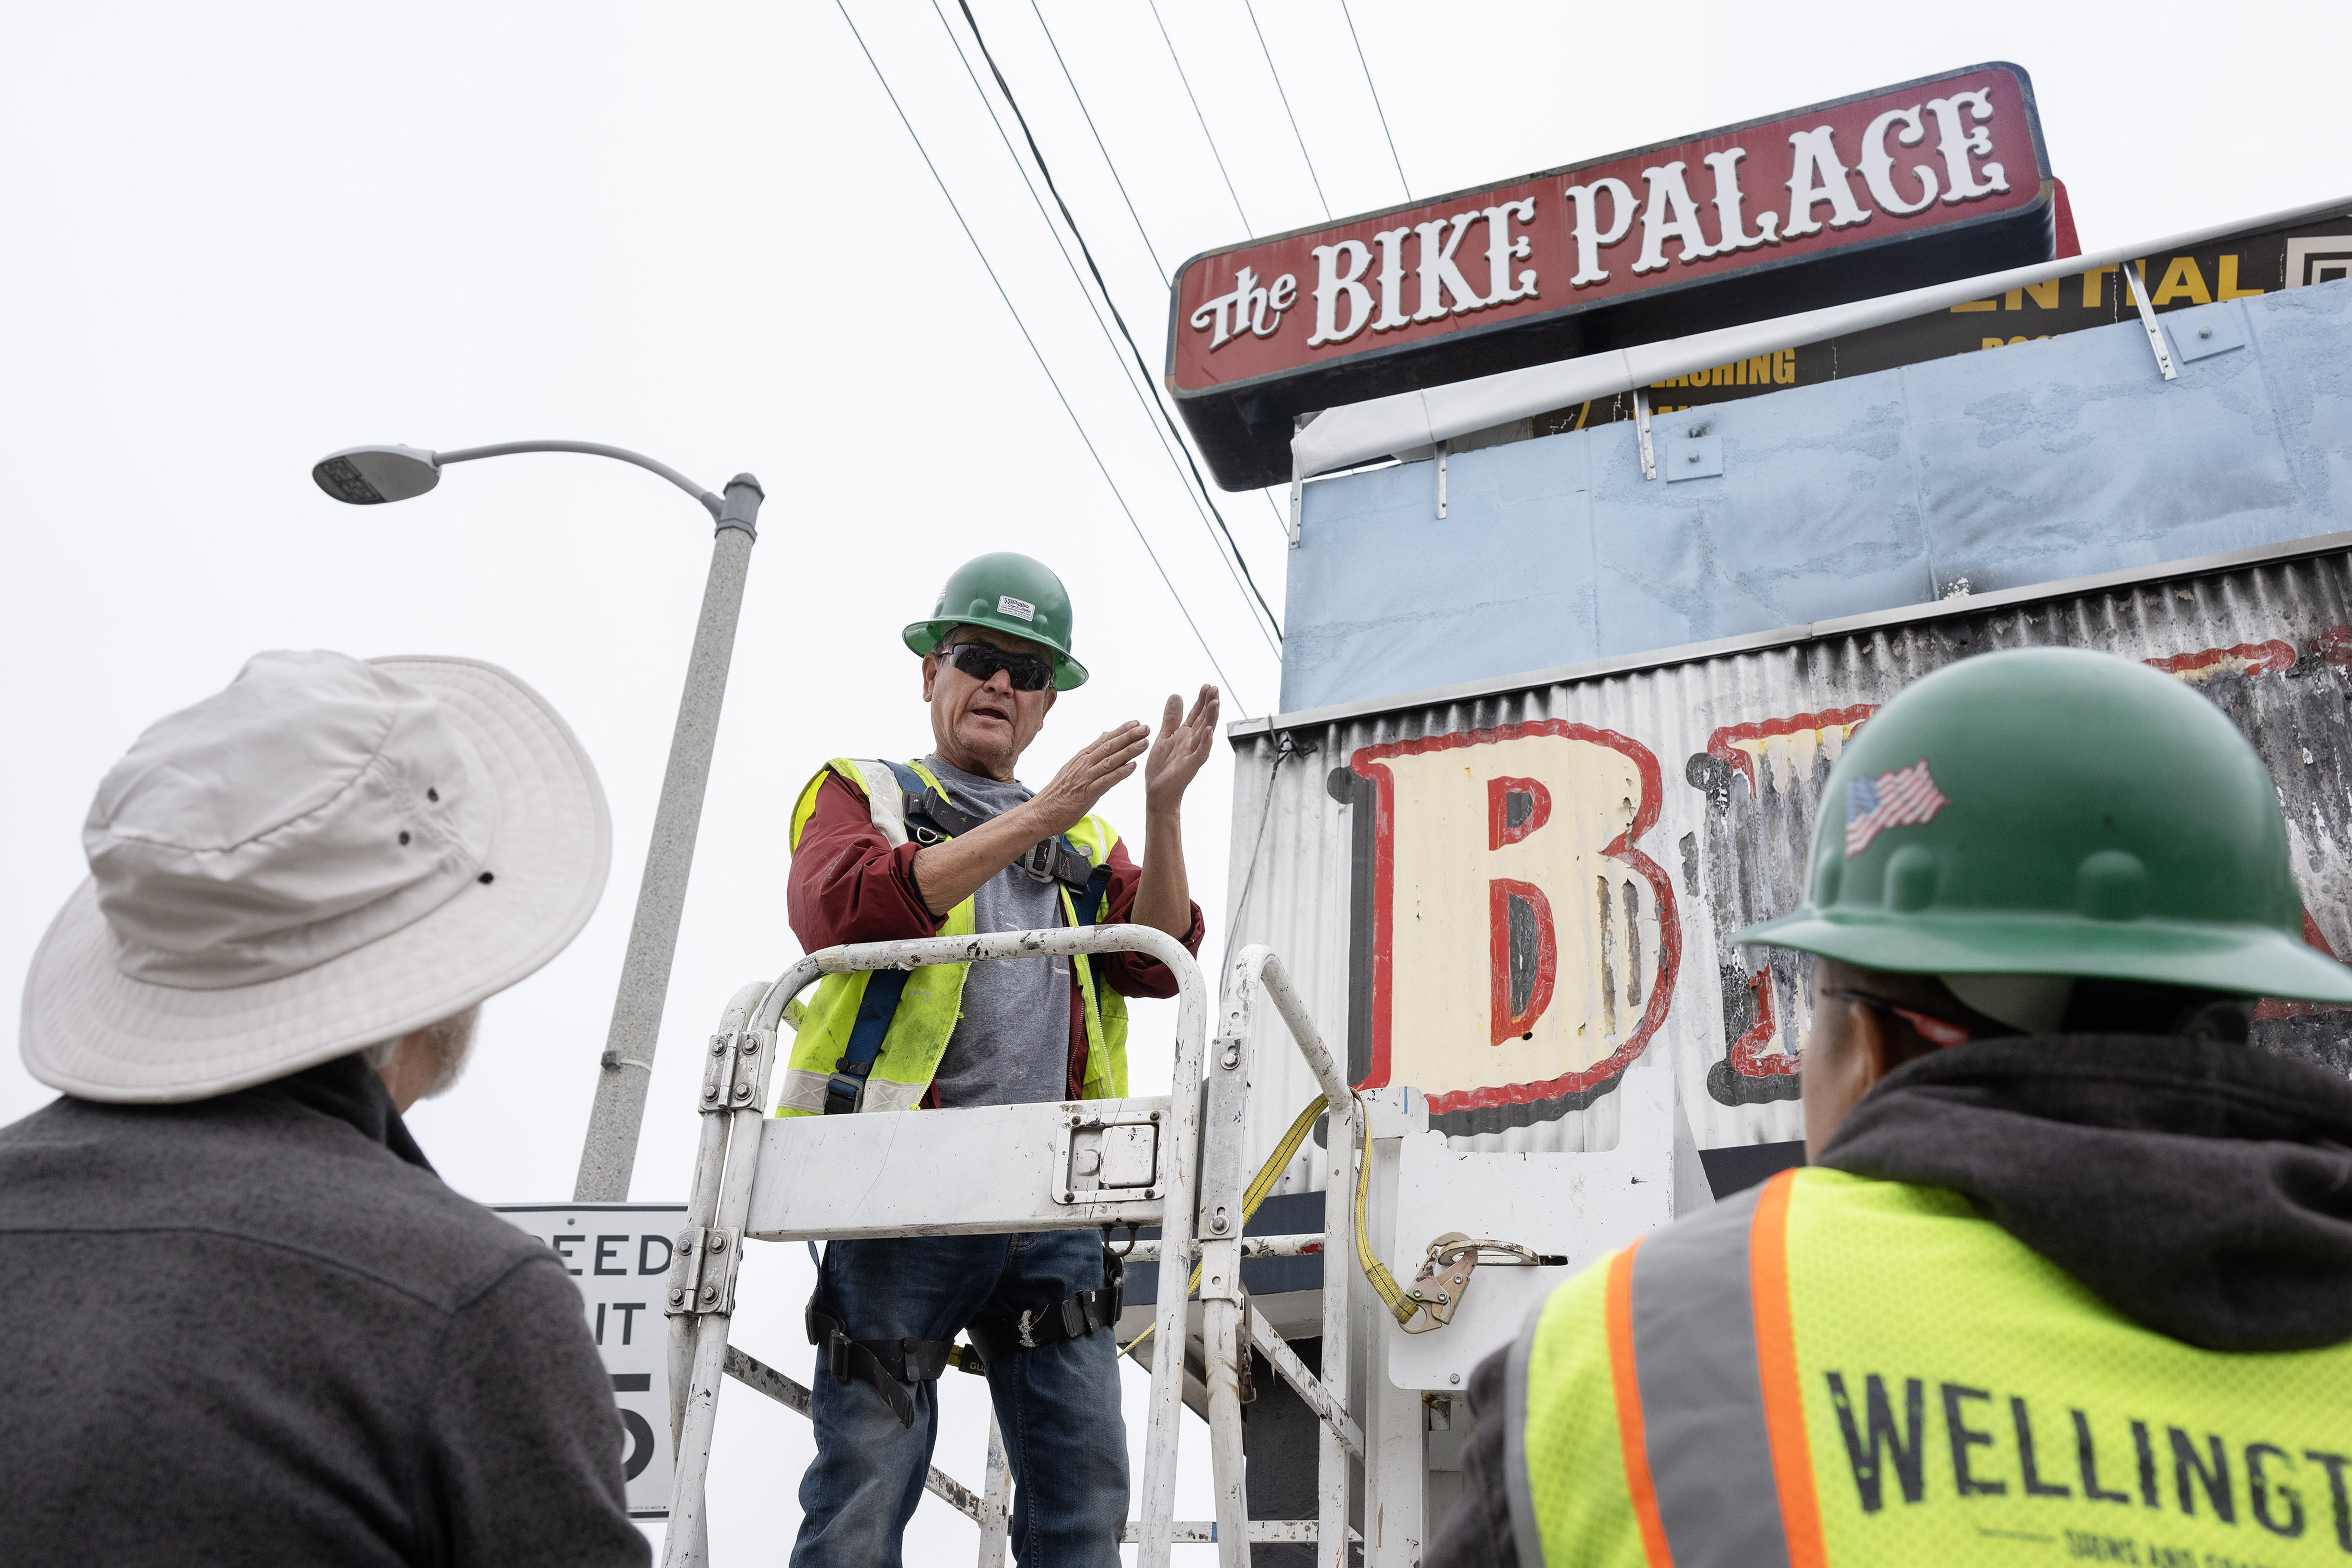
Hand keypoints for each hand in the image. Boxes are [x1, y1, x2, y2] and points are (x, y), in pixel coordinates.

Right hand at [1026, 722, 1150, 837]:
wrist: (1041, 812)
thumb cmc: (1057, 794)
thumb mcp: (1072, 770)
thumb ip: (1088, 756)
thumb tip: (1102, 739)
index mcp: (1081, 759)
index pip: (1103, 740)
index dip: (1120, 731)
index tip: (1135, 723)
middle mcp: (1083, 765)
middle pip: (1109, 747)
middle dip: (1128, 736)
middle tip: (1145, 728)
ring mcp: (1085, 778)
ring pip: (1109, 761)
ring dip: (1128, 751)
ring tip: (1143, 743)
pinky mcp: (1087, 793)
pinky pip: (1106, 781)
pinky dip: (1119, 773)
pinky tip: (1132, 767)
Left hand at [1143, 686, 1219, 814]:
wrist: (1157, 791)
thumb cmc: (1162, 767)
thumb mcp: (1164, 736)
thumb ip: (1171, 718)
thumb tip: (1176, 694)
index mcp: (1186, 734)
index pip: (1197, 713)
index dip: (1202, 700)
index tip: (1207, 685)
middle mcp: (1193, 742)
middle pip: (1204, 719)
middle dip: (1210, 704)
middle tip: (1215, 688)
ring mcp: (1194, 753)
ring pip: (1206, 733)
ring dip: (1211, 718)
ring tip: (1215, 703)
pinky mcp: (1191, 765)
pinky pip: (1201, 752)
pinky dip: (1205, 742)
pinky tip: (1208, 731)